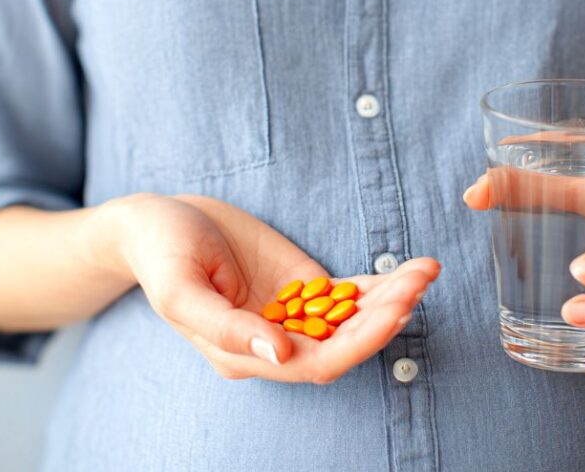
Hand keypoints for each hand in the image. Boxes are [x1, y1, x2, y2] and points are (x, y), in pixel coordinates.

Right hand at [96, 193, 440, 382]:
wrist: (159, 220)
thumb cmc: (161, 254)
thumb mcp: (180, 291)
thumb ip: (227, 328)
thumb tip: (278, 355)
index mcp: (244, 354)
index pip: (313, 364)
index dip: (357, 344)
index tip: (392, 313)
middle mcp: (275, 341)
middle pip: (343, 343)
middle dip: (385, 316)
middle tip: (418, 283)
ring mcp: (292, 313)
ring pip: (352, 319)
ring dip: (391, 299)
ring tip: (425, 271)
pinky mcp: (301, 285)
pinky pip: (346, 293)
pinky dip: (378, 285)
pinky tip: (408, 272)